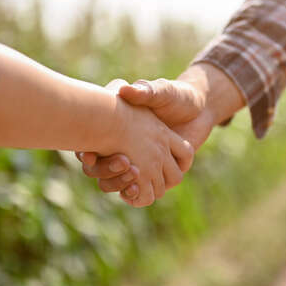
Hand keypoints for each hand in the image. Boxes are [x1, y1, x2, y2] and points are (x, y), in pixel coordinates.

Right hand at [79, 64, 244, 186]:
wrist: (199, 110)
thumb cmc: (175, 96)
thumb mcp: (161, 91)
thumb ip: (144, 91)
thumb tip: (125, 90)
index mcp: (118, 128)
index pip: (91, 145)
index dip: (86, 152)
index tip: (89, 155)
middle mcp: (124, 149)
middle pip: (99, 170)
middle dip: (106, 170)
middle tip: (124, 161)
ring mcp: (140, 164)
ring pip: (118, 184)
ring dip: (121, 183)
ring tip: (134, 173)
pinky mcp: (156, 176)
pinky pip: (141, 194)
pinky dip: (138, 195)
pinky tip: (138, 188)